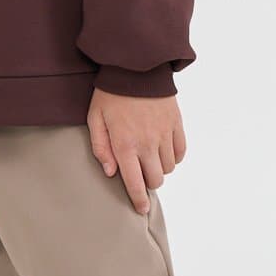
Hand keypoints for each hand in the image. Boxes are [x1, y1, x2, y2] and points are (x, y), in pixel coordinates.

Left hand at [87, 88, 185, 213]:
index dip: (138, 200)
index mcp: (125, 144)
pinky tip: (164, 150)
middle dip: (148, 182)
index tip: (141, 209)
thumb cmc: (110, 93)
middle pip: (156, 179)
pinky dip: (174, 156)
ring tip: (150, 158)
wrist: (136, 66)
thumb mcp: (95, 119)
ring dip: (160, 168)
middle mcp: (147, 143)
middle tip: (140, 173)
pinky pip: (181, 151)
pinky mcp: (176, 123)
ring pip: (169, 167)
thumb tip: (111, 172)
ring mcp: (164, 133)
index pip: (135, 182)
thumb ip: (100, 147)